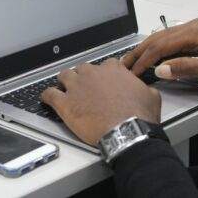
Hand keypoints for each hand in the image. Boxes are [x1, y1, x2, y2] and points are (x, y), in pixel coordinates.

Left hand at [41, 60, 160, 146]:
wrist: (127, 132)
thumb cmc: (139, 116)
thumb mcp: (151, 96)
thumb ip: (143, 88)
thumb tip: (145, 89)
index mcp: (112, 69)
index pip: (105, 65)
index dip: (103, 74)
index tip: (103, 81)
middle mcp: (92, 74)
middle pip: (81, 68)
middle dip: (83, 77)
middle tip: (85, 87)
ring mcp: (76, 87)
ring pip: (64, 76)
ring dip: (64, 82)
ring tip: (64, 89)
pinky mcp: (64, 103)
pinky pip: (49, 94)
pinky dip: (46, 96)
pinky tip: (46, 98)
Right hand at [122, 18, 197, 90]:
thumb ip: (185, 68)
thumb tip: (160, 68)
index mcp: (195, 32)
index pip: (160, 45)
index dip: (144, 60)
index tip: (132, 71)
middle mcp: (194, 26)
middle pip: (157, 38)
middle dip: (139, 52)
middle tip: (124, 64)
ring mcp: (196, 29)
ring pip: (163, 38)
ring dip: (146, 50)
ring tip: (133, 60)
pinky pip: (172, 40)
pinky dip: (158, 48)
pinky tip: (152, 56)